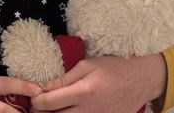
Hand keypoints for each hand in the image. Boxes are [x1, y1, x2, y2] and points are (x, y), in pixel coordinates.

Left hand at [29, 54, 166, 112]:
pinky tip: (67, 111)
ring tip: (49, 109)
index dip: (37, 100)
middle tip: (36, 106)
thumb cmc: (114, 68)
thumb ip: (64, 78)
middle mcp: (89, 110)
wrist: (141, 81)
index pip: (50, 102)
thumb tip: (44, 87)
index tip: (33, 96)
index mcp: (84, 91)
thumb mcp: (87, 65)